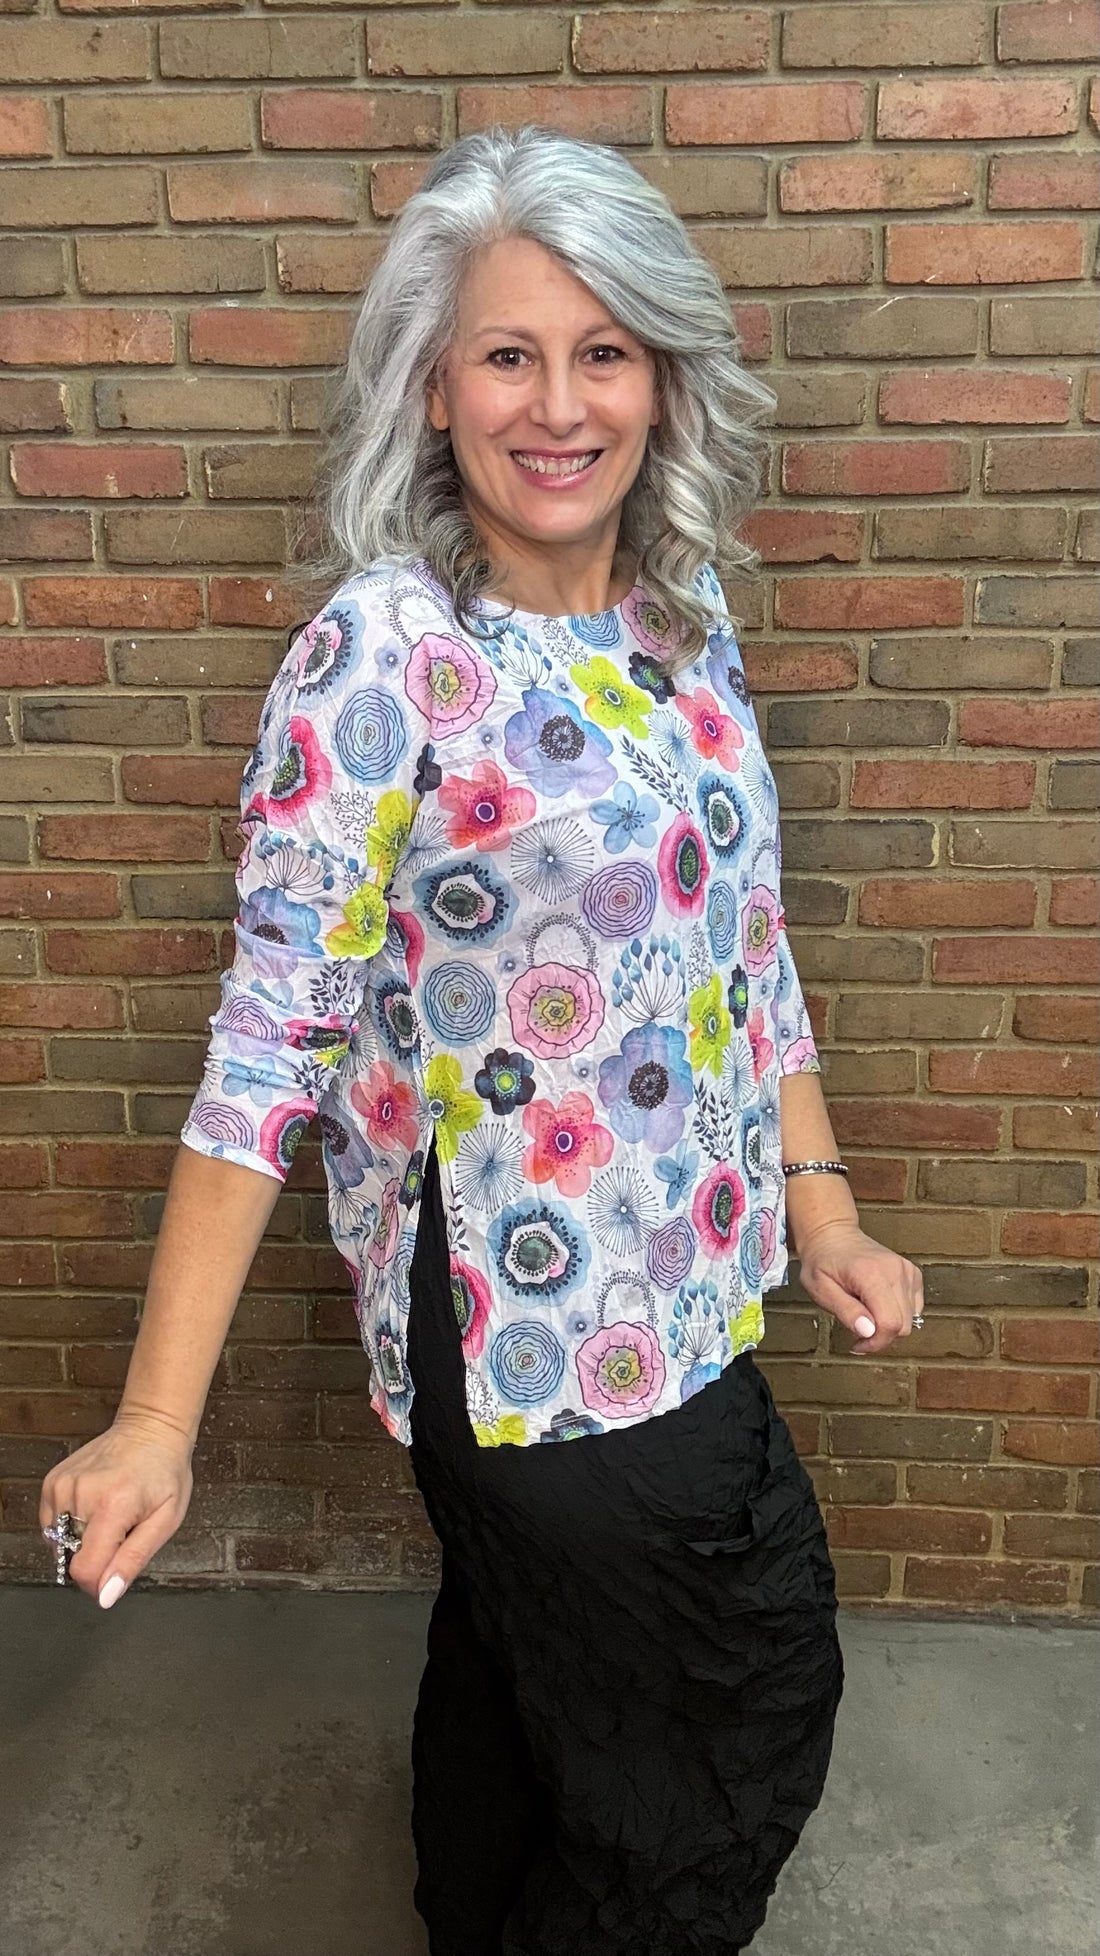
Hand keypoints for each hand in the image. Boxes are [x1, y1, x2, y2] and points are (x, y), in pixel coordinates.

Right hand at [38, 1409, 194, 1608]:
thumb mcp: (166, 1520)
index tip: (114, 1573)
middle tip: (122, 1530)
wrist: (150, 1428)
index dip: (99, 1584)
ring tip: (109, 1513)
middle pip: (73, 1558)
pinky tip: (93, 1506)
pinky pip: (51, 1523)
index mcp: (113, 1506)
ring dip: (82, 1539)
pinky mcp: (52, 1481)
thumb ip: (133, 1560)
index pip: (84, 1570)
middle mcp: (81, 1494)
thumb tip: (106, 1595)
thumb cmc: (165, 1472)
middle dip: (97, 1556)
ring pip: (61, 1542)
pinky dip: (70, 1524)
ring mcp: (62, 1486)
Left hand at [793, 1219, 923, 1353]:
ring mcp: (906, 1271)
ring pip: (911, 1318)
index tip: (859, 1345)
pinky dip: (899, 1313)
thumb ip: (846, 1311)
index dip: (876, 1342)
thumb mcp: (821, 1289)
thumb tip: (868, 1331)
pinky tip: (878, 1304)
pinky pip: (915, 1307)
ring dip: (889, 1324)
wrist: (833, 1235)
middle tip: (859, 1328)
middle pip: (903, 1324)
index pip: (890, 1322)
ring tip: (866, 1311)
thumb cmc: (823, 1261)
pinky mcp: (912, 1273)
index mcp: (871, 1274)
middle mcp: (895, 1271)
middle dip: (881, 1336)